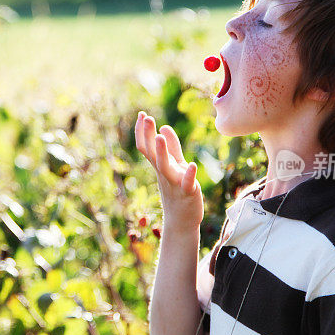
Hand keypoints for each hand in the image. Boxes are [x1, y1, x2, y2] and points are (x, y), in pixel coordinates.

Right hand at [134, 112, 203, 231]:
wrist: (181, 220)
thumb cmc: (177, 191)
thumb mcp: (175, 166)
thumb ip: (172, 147)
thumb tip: (164, 127)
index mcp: (160, 165)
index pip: (146, 146)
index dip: (143, 132)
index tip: (142, 114)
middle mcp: (164, 173)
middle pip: (152, 153)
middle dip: (149, 136)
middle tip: (147, 118)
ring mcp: (174, 183)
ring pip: (165, 167)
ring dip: (162, 152)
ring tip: (160, 137)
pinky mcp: (188, 193)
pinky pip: (187, 183)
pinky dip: (189, 175)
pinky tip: (192, 165)